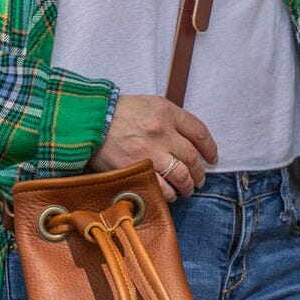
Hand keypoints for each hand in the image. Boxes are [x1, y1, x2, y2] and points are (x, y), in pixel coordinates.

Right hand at [88, 95, 218, 202]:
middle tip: (199, 179)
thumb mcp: (149, 104)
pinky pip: (161, 188)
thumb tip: (188, 140)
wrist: (88, 121)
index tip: (211, 158)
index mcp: (167, 112)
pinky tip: (169, 194)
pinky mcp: (136, 169)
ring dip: (188, 186)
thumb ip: (170, 119)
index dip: (210, 148)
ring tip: (187, 190)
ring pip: (181, 175)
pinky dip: (169, 194)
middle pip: (192, 157)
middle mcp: (161, 131)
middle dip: (199, 172)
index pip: (199, 132)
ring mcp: (149, 152)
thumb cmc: (118, 113)